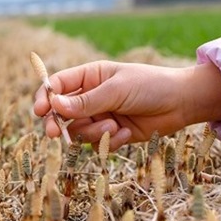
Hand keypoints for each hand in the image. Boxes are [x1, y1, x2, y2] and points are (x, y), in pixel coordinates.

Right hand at [34, 60, 220, 150]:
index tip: (38, 111)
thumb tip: (54, 105)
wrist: (181, 104)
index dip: (45, 97)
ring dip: (94, 132)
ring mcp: (100, 116)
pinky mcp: (110, 134)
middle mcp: (91, 97)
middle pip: (61, 113)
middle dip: (58, 123)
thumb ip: (85, 101)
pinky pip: (96, 143)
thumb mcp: (116, 91)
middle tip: (54, 133)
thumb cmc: (150, 86)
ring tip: (114, 126)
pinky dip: (110, 141)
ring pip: (78, 131)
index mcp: (90, 77)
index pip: (58, 86)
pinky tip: (127, 132)